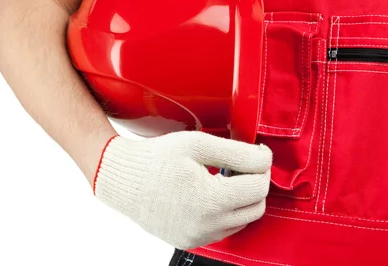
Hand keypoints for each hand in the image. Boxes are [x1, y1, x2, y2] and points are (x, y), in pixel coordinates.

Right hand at [93, 131, 271, 249]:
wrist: (122, 180)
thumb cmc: (158, 158)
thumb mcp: (199, 144)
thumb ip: (239, 152)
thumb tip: (265, 159)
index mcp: (210, 200)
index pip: (259, 186)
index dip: (261, 165)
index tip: (252, 153)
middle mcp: (206, 225)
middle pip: (256, 206)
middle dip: (254, 183)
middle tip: (238, 165)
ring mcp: (198, 237)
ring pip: (243, 220)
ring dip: (242, 199)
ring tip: (222, 178)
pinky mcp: (191, 242)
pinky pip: (225, 229)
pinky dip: (226, 211)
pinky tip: (210, 193)